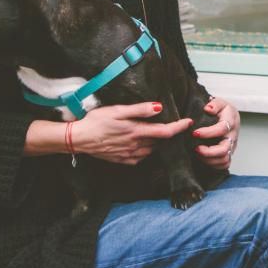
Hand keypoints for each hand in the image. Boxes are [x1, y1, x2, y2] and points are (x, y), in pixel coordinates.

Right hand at [72, 102, 191, 165]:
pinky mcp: (123, 160)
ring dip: (158, 143)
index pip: (165, 132)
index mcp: (136, 132)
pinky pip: (141, 157)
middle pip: (160, 142)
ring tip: (160, 133)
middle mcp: (135, 146)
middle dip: (169, 134)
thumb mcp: (117, 111)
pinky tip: (143, 143)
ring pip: (152, 150)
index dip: (179, 127)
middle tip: (175, 125)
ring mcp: (129, 155)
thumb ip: (139, 110)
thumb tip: (159, 107)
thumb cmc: (96, 121)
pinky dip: (147, 150)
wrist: (79, 139)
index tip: (189, 122)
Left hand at [192, 97, 239, 170]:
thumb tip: (208, 109)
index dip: (208, 133)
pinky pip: (224, 164)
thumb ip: (214, 104)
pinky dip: (213, 165)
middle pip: (224, 149)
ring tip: (197, 153)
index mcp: (231, 121)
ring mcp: (232, 146)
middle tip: (196, 149)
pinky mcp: (229, 153)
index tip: (195, 133)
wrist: (229, 117)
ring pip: (224, 159)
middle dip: (208, 152)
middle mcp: (233, 136)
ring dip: (208, 159)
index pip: (222, 129)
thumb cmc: (222, 110)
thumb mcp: (220, 102)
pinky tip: (203, 158)